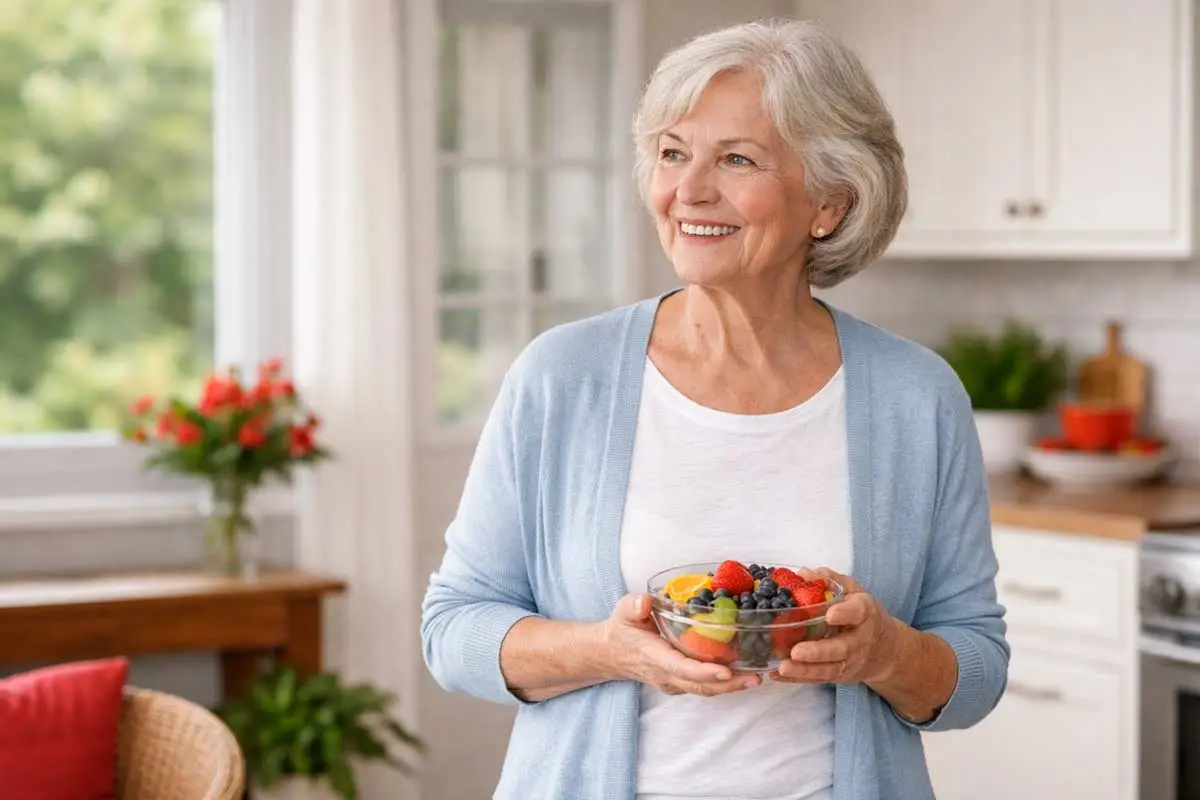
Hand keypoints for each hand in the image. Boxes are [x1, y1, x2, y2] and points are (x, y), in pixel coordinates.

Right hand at [596, 593, 761, 696]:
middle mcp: (665, 674)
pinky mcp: (680, 682)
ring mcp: (673, 682)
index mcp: (653, 656)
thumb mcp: (623, 611)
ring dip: (731, 687)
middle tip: (755, 677)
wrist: (611, 653)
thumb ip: (634, 606)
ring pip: (704, 690)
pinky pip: (703, 687)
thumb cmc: (622, 628)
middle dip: (728, 684)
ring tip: (757, 677)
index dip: (704, 672)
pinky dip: (724, 684)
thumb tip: (645, 602)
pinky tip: (743, 674)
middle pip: (700, 686)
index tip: (726, 671)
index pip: (681, 668)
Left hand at [771, 568, 901, 685]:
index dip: (845, 614)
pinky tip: (778, 674)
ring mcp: (850, 661)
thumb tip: (804, 572)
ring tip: (783, 667)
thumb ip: (830, 580)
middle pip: (841, 648)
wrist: (886, 650)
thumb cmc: (863, 615)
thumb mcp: (853, 591)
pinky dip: (798, 678)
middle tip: (796, 651)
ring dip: (805, 670)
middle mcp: (859, 640)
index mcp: (864, 613)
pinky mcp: (839, 675)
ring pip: (829, 669)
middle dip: (818, 651)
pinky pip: (818, 679)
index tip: (830, 615)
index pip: (858, 612)